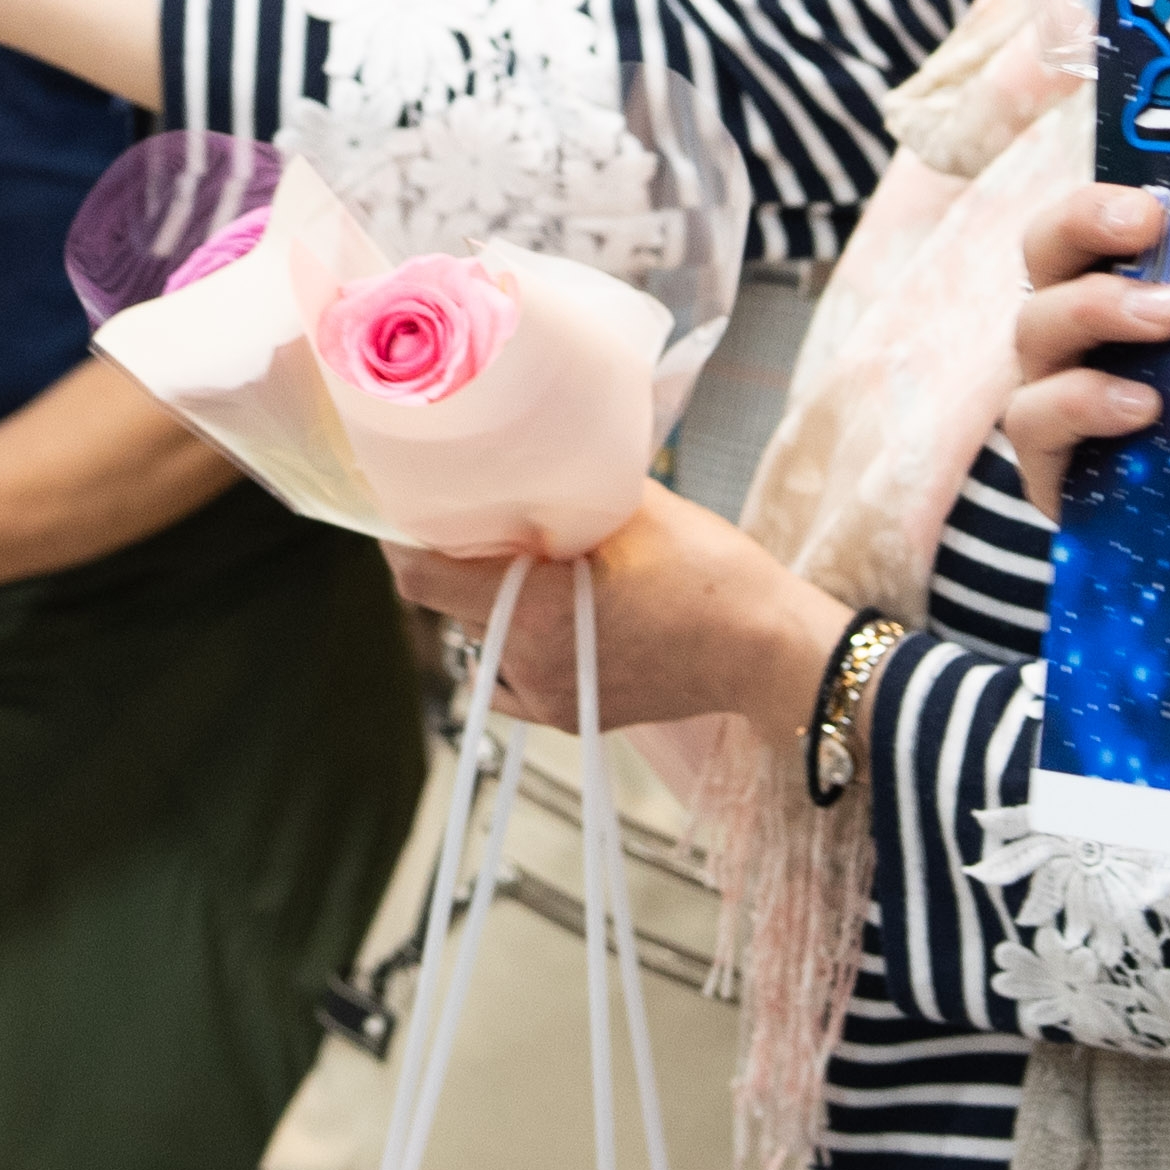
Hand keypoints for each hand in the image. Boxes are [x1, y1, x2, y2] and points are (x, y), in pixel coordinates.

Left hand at [387, 485, 846, 737]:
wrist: (766, 650)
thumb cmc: (709, 574)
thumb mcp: (636, 509)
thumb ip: (570, 489)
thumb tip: (529, 453)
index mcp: (530, 610)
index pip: (421, 580)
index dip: (402, 542)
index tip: (404, 512)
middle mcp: (527, 663)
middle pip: (453, 605)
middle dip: (462, 565)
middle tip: (483, 522)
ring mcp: (548, 698)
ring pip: (485, 640)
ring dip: (494, 604)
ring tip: (532, 566)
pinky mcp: (572, 716)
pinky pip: (512, 678)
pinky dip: (515, 646)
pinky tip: (549, 616)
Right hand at [1006, 177, 1169, 519]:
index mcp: (1118, 285)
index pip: (1089, 220)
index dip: (1103, 200)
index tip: (1157, 202)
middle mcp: (1073, 328)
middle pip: (1044, 251)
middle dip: (1083, 223)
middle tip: (1148, 223)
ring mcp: (1051, 390)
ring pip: (1035, 329)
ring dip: (1095, 308)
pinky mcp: (1047, 464)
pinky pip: (1033, 420)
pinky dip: (1083, 403)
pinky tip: (1143, 409)